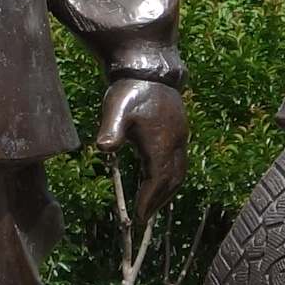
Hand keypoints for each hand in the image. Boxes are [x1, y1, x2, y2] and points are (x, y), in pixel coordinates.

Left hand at [99, 75, 188, 208]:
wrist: (149, 67)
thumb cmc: (130, 89)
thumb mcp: (115, 109)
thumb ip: (111, 130)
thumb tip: (103, 148)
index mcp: (161, 142)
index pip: (158, 179)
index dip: (150, 199)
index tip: (141, 217)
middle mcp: (175, 142)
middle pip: (173, 180)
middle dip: (160, 200)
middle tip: (146, 217)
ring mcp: (180, 136)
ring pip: (179, 171)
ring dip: (167, 190)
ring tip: (153, 204)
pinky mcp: (179, 130)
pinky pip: (179, 161)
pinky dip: (170, 176)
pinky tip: (158, 177)